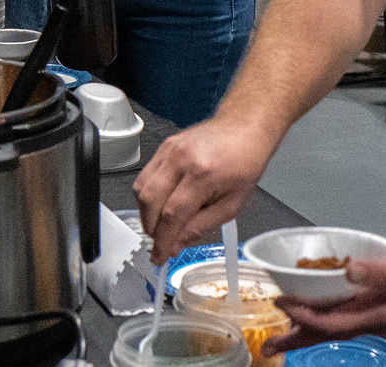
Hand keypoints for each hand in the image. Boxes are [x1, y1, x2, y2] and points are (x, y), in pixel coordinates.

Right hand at [133, 115, 275, 263]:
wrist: (243, 129)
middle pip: (150, 201)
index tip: (160, 256)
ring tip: (160, 225)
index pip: (172, 215)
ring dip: (146, 213)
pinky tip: (160, 204)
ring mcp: (169, 150)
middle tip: (160, 242)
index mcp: (203, 175)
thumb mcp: (232, 205)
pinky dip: (147, 195)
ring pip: (142, 188)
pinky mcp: (164, 146)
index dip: (163, 240)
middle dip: (151, 229)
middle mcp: (181, 159)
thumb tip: (177, 244)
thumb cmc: (244, 163)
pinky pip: (145, 175)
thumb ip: (201, 227)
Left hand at [262, 260, 385, 354]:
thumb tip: (349, 269)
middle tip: (267, 349)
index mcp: (371, 316)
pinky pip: (343, 321)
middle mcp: (367, 322)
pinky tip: (313, 314)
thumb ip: (378, 274)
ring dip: (306, 332)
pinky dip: (323, 319)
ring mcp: (370, 320)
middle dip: (296, 341)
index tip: (280, 303)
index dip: (303, 316)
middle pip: (325, 335)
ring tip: (281, 337)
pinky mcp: (372, 313)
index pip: (329, 323)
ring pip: (332, 330)